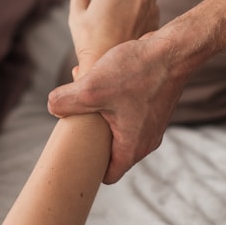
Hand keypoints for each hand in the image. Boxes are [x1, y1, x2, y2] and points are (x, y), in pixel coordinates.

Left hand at [48, 31, 187, 183]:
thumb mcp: (91, 88)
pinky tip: (100, 76)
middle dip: (89, 132)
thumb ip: (65, 102)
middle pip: (109, 149)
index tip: (74, 151)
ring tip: (84, 87)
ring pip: (117, 125)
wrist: (173, 49)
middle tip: (74, 114)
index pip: (106, 174)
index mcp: (133, 147)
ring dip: (98, 109)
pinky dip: (111, 98)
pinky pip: (127, 110)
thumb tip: (52, 107)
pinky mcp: (153, 104)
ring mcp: (152, 122)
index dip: (87, 167)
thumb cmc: (137, 71)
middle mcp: (146, 139)